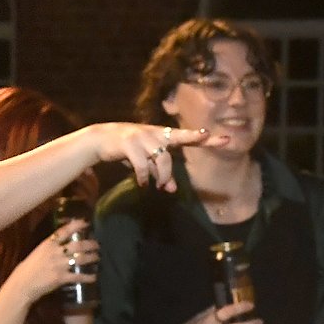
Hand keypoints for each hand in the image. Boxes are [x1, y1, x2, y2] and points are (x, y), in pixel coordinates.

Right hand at [2, 219, 98, 300]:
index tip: (86, 223)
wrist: (23, 283)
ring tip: (97, 257)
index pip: (64, 231)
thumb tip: (63, 244)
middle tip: (97, 245)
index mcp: (48, 244)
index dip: (76, 225)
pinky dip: (88, 277)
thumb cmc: (29, 268)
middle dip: (90, 244)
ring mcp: (59, 265)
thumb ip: (51, 247)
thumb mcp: (39, 252)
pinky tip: (94, 277)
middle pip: (77, 245)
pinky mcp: (61, 277)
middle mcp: (55, 252)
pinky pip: (78, 276)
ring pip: (81, 259)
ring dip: (92, 257)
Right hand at [87, 123, 204, 191]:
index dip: (203, 138)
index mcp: (163, 136)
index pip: (187, 137)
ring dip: (163, 176)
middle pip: (180, 138)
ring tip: (159, 186)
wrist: (101, 139)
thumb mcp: (147, 162)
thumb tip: (172, 190)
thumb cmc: (129, 150)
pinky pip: (142, 164)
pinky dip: (144, 177)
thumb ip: (161, 174)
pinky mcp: (129, 143)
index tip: (222, 138)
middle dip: (195, 137)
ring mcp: (143, 136)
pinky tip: (142, 183)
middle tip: (207, 136)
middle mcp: (156, 133)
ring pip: (162, 158)